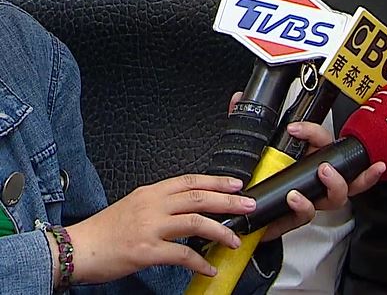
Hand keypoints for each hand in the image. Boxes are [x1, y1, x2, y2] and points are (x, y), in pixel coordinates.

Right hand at [65, 174, 255, 281]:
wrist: (75, 249)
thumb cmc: (103, 231)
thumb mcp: (133, 205)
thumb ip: (160, 203)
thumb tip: (189, 207)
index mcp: (150, 193)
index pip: (190, 181)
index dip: (217, 181)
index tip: (237, 183)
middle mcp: (152, 206)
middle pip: (199, 197)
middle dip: (228, 201)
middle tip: (248, 205)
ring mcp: (150, 227)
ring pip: (196, 222)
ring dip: (221, 231)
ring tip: (235, 239)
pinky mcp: (146, 251)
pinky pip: (182, 254)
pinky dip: (200, 262)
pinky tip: (210, 267)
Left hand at [224, 91, 384, 241]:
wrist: (242, 212)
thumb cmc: (255, 179)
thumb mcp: (251, 148)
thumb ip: (248, 125)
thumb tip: (238, 99)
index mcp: (309, 157)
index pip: (323, 140)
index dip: (313, 132)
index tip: (294, 129)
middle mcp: (315, 178)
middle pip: (349, 171)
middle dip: (358, 166)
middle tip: (329, 162)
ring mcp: (310, 198)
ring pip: (338, 195)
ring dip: (336, 184)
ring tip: (321, 175)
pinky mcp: (296, 217)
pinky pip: (309, 214)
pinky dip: (304, 206)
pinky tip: (294, 199)